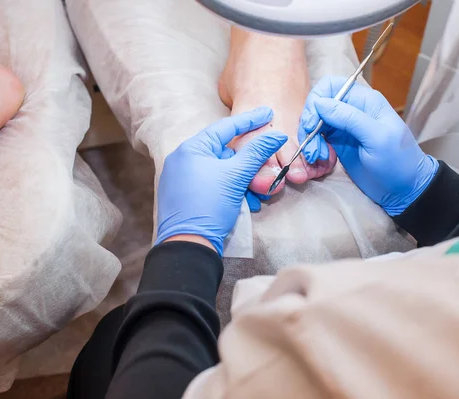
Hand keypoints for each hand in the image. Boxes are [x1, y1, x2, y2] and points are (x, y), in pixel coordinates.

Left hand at [155, 107, 287, 254]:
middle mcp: (183, 160)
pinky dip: (230, 191)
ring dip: (242, 182)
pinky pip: (213, 185)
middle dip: (248, 164)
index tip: (268, 112)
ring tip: (257, 196)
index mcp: (191, 149)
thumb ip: (257, 152)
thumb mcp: (236, 176)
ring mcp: (182, 179)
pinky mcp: (185, 197)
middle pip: (224, 152)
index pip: (225, 127)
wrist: (188, 245)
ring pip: (221, 172)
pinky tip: (245, 203)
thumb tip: (277, 134)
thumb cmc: (209, 206)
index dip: (250, 120)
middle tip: (267, 169)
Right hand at [298, 76, 438, 215]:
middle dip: (309, 125)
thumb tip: (319, 103)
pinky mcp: (337, 143)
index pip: (330, 86)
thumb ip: (349, 118)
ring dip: (310, 139)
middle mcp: (351, 109)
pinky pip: (317, 138)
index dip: (316, 101)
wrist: (403, 188)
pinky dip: (314, 148)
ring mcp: (343, 127)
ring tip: (316, 156)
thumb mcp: (377, 138)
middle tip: (312, 147)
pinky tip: (321, 159)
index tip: (311, 124)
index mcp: (364, 101)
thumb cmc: (398, 162)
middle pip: (317, 105)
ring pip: (314, 123)